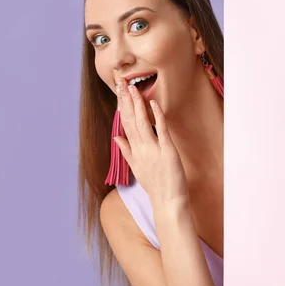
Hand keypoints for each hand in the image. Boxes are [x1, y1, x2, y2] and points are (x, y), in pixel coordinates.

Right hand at [113, 77, 188, 203]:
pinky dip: (156, 117)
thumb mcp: (136, 168)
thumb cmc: (155, 186)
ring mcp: (153, 150)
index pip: (124, 124)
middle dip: (125, 100)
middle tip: (121, 82)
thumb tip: (116, 136)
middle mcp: (140, 149)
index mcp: (134, 151)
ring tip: (133, 89)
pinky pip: (161, 131)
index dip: (121, 106)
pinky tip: (153, 104)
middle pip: (130, 120)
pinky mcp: (167, 152)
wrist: (168, 203)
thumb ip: (126, 150)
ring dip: (137, 105)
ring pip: (142, 123)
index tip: (119, 91)